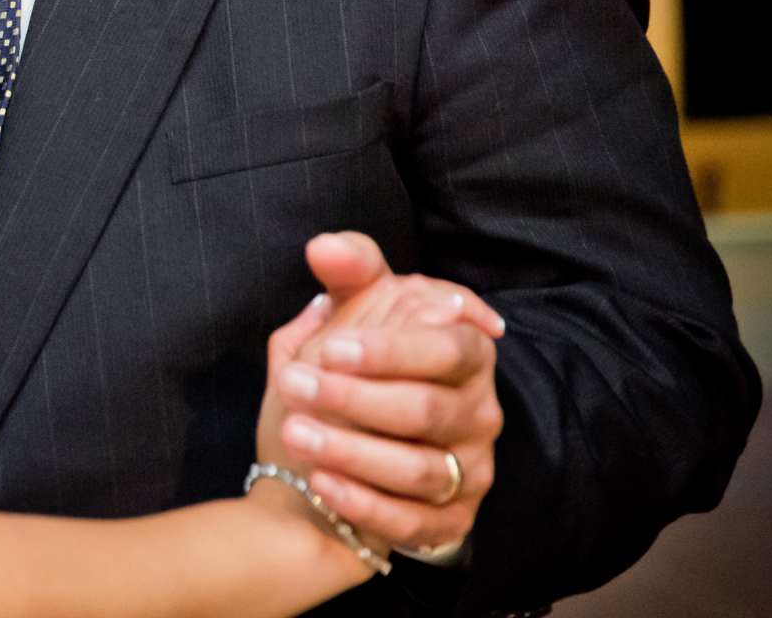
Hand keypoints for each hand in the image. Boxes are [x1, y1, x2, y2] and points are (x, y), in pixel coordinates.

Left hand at [276, 233, 505, 553]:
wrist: (341, 454)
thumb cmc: (352, 372)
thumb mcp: (348, 316)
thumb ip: (346, 274)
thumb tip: (323, 248)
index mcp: (464, 354)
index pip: (448, 347)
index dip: (392, 350)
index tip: (331, 349)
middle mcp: (479, 413)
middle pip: (428, 409)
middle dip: (355, 399)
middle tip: (293, 388)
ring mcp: (471, 472)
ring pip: (423, 470)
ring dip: (353, 452)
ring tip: (297, 435)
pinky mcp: (453, 523)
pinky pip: (416, 522)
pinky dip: (366, 503)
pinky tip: (322, 483)